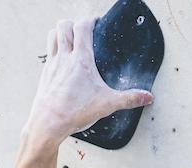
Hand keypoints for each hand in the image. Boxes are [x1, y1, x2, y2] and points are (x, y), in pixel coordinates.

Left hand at [24, 17, 154, 146]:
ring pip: (53, 35)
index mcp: (81, 59)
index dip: (90, 20)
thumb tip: (147, 97)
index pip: (83, 26)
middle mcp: (64, 57)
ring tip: (71, 39)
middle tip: (83, 30)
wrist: (48, 123)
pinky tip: (63, 62)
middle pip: (64, 25)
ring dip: (61, 32)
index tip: (96, 23)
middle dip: (74, 23)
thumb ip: (129, 99)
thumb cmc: (74, 111)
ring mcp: (52, 64)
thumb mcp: (108, 104)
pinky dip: (55, 50)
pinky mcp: (45, 74)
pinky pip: (49, 53)